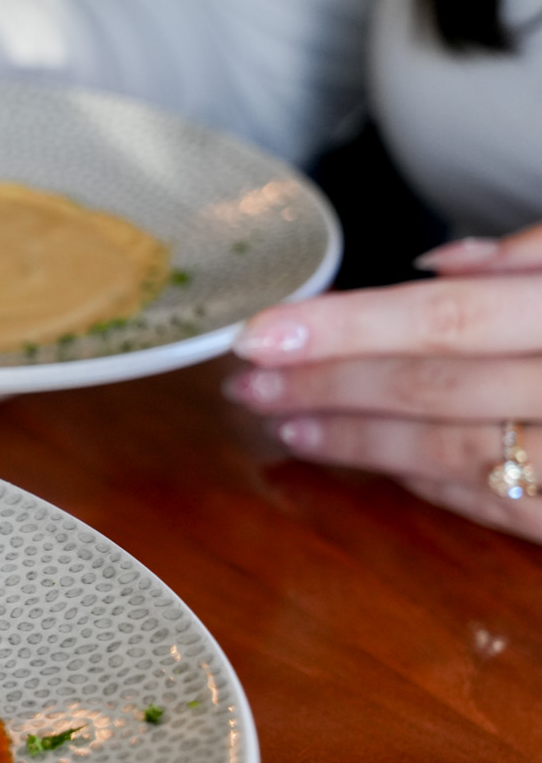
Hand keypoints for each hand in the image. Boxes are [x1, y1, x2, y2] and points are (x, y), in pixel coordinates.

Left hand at [225, 224, 541, 541]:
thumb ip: (538, 262)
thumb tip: (439, 261)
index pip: (447, 318)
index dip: (348, 326)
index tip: (264, 333)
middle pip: (430, 387)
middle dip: (328, 384)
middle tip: (250, 382)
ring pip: (446, 450)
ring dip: (354, 437)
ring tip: (282, 422)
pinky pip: (485, 500)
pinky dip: (415, 478)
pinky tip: (355, 456)